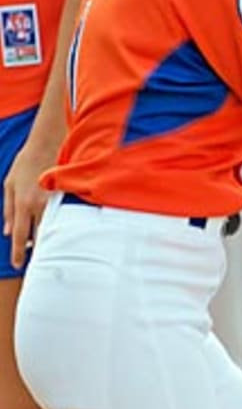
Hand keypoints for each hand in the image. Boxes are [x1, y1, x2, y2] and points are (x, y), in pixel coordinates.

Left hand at [3, 138, 55, 268]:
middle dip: (38, 250)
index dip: (18, 252)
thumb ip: (8, 209)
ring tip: (50, 250)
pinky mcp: (67, 196)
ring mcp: (55, 202)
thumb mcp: (9, 185)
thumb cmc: (26, 163)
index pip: (19, 234)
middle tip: (37, 264)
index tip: (18, 265)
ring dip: (50, 239)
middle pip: (39, 236)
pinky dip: (60, 226)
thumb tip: (7, 231)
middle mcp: (39, 205)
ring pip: (53, 227)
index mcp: (22, 203)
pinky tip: (62, 231)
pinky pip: (63, 217)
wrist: (48, 143)